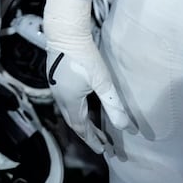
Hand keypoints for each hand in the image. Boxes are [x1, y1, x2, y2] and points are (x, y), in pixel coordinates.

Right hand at [44, 0, 132, 153]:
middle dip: (88, 134)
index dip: (93, 140)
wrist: (65, 32)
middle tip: (102, 144)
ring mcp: (56, 86)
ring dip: (82, 122)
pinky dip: (77, 110)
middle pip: (74, 121)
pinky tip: (83, 105)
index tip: (103, 150)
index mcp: (70, 101)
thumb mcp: (102, 82)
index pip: (81, 128)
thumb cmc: (85, 57)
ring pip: (69, 111)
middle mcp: (59, 97)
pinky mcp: (56, 76)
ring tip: (94, 128)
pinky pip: (66, 101)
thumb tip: (126, 128)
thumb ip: (113, 105)